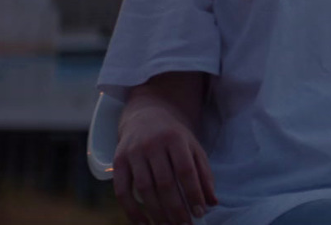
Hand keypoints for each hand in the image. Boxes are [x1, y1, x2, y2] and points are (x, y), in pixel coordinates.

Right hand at [112, 102, 216, 224]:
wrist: (145, 116)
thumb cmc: (174, 138)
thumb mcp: (193, 148)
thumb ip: (204, 174)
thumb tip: (212, 202)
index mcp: (175, 138)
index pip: (185, 170)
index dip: (193, 193)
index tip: (200, 213)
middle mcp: (152, 144)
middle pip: (165, 182)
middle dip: (176, 208)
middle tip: (184, 224)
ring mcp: (133, 152)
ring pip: (144, 188)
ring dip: (157, 212)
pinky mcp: (118, 161)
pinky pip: (122, 190)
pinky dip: (131, 210)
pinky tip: (144, 223)